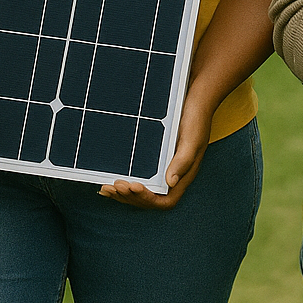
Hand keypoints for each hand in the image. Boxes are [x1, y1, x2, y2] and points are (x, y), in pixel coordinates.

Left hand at [99, 96, 215, 209]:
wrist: (196, 101)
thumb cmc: (196, 119)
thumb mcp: (192, 139)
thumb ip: (183, 161)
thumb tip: (171, 182)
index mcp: (184, 175)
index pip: (165, 201)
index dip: (147, 198)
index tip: (133, 186)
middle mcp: (173, 176)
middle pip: (149, 200)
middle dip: (130, 197)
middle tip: (113, 186)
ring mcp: (163, 170)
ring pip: (141, 192)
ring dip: (123, 194)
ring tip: (106, 188)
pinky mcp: (155, 161)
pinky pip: (139, 178)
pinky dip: (124, 184)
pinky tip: (109, 181)